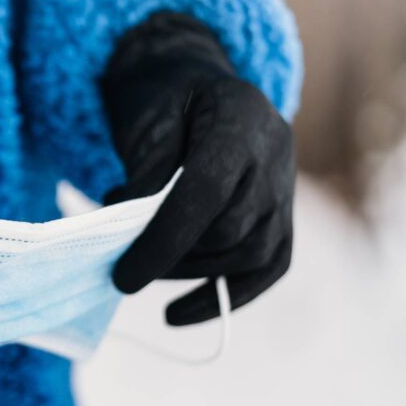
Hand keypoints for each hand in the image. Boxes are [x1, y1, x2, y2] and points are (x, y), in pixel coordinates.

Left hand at [100, 12, 294, 324]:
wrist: (199, 90)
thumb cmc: (165, 101)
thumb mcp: (147, 119)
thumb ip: (146, 172)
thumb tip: (134, 232)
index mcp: (242, 119)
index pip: (207, 192)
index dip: (164, 239)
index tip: (123, 276)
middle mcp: (277, 155)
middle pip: (228, 230)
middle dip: (169, 256)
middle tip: (120, 255)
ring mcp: (285, 189)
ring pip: (247, 255)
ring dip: (186, 272)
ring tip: (141, 256)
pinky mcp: (283, 218)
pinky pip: (266, 269)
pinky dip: (222, 296)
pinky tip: (176, 315)